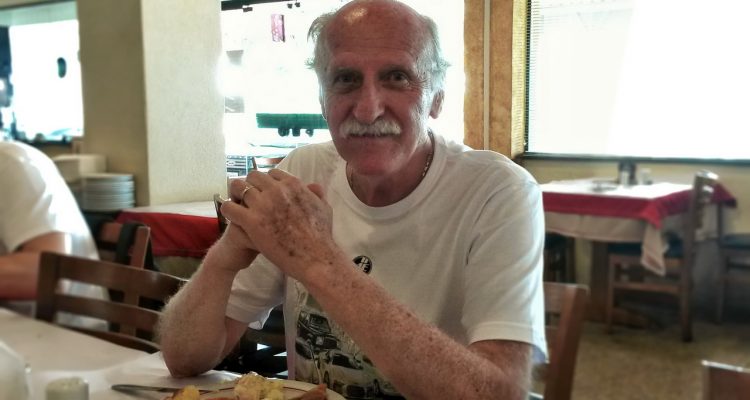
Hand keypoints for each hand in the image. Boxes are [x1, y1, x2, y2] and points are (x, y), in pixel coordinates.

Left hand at [222, 169, 337, 280]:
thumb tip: (314, 186)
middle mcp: (277, 190)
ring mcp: (263, 205)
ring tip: (238, 206)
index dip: (266, 183)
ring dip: (236, 195)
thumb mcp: (324, 209)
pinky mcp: (252, 221)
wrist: (315, 258)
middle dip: (250, 185)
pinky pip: (230, 207)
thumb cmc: (322, 236)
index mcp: (293, 184)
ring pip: (238, 187)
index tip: (264, 192)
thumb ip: (317, 194)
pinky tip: (232, 217)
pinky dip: (228, 210)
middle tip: (248, 198)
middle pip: (253, 176)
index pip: (271, 173)